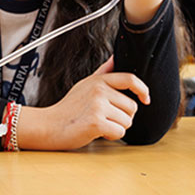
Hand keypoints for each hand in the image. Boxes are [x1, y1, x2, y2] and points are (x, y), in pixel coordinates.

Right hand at [19, 56, 149, 149]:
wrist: (49, 125)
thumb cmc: (68, 108)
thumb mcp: (84, 85)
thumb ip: (103, 72)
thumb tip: (115, 57)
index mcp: (98, 81)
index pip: (130, 79)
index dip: (142, 89)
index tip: (146, 98)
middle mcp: (98, 90)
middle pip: (132, 107)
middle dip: (123, 116)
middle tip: (105, 117)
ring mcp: (97, 105)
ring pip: (127, 121)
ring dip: (116, 127)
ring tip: (99, 124)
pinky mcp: (96, 122)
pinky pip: (120, 132)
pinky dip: (111, 136)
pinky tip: (98, 132)